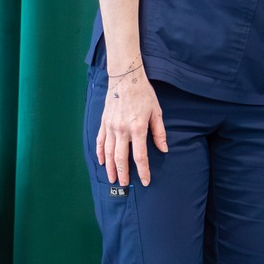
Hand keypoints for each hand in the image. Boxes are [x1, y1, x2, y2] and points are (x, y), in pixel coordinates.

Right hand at [96, 65, 167, 186]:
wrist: (125, 78)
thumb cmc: (143, 94)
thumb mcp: (156, 112)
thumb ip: (159, 132)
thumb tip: (163, 149)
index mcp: (137, 128)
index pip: (139, 155)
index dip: (143, 170)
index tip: (145, 181)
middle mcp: (121, 129)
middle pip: (120, 157)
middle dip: (123, 173)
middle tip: (125, 185)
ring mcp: (110, 126)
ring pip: (108, 152)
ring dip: (110, 167)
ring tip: (112, 179)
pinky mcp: (103, 122)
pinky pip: (99, 141)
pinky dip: (100, 153)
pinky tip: (102, 162)